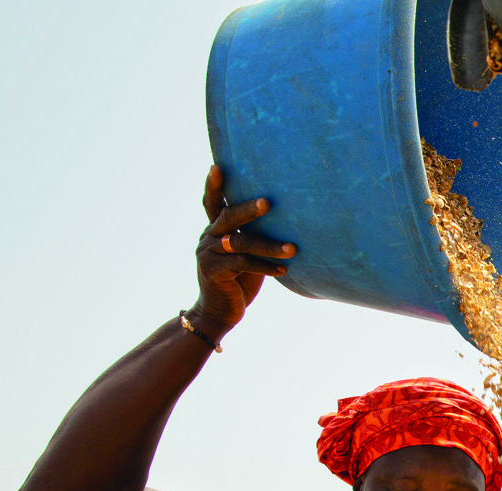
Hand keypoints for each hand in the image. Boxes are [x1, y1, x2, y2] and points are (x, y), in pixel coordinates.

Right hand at [191, 165, 296, 335]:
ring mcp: (208, 254)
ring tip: (293, 249)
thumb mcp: (246, 256)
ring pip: (240, 243)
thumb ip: (253, 238)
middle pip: (228, 217)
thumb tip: (286, 220)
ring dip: (269, 245)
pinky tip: (283, 270)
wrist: (219, 313)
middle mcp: (209, 238)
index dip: (214, 185)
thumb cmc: (239, 281)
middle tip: (267, 202)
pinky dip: (265, 267)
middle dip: (248, 209)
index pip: (212, 203)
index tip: (218, 166)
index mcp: (215, 230)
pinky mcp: (213, 272)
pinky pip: (243, 264)